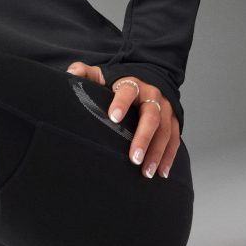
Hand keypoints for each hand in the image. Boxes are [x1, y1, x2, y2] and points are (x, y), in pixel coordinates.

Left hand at [66, 62, 179, 179]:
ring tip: (145, 171)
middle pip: (151, 116)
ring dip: (157, 152)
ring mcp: (166, 108)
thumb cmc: (115, 84)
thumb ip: (84, 72)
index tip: (113, 118)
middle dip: (143, 138)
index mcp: (132, 84)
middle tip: (133, 158)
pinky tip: (161, 173)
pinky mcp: (174, 121)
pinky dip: (169, 157)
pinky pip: (174, 140)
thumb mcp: (100, 75)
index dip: (121, 103)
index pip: (128, 91)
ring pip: (165, 131)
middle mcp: (152, 95)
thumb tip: (71, 73)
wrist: (144, 80)